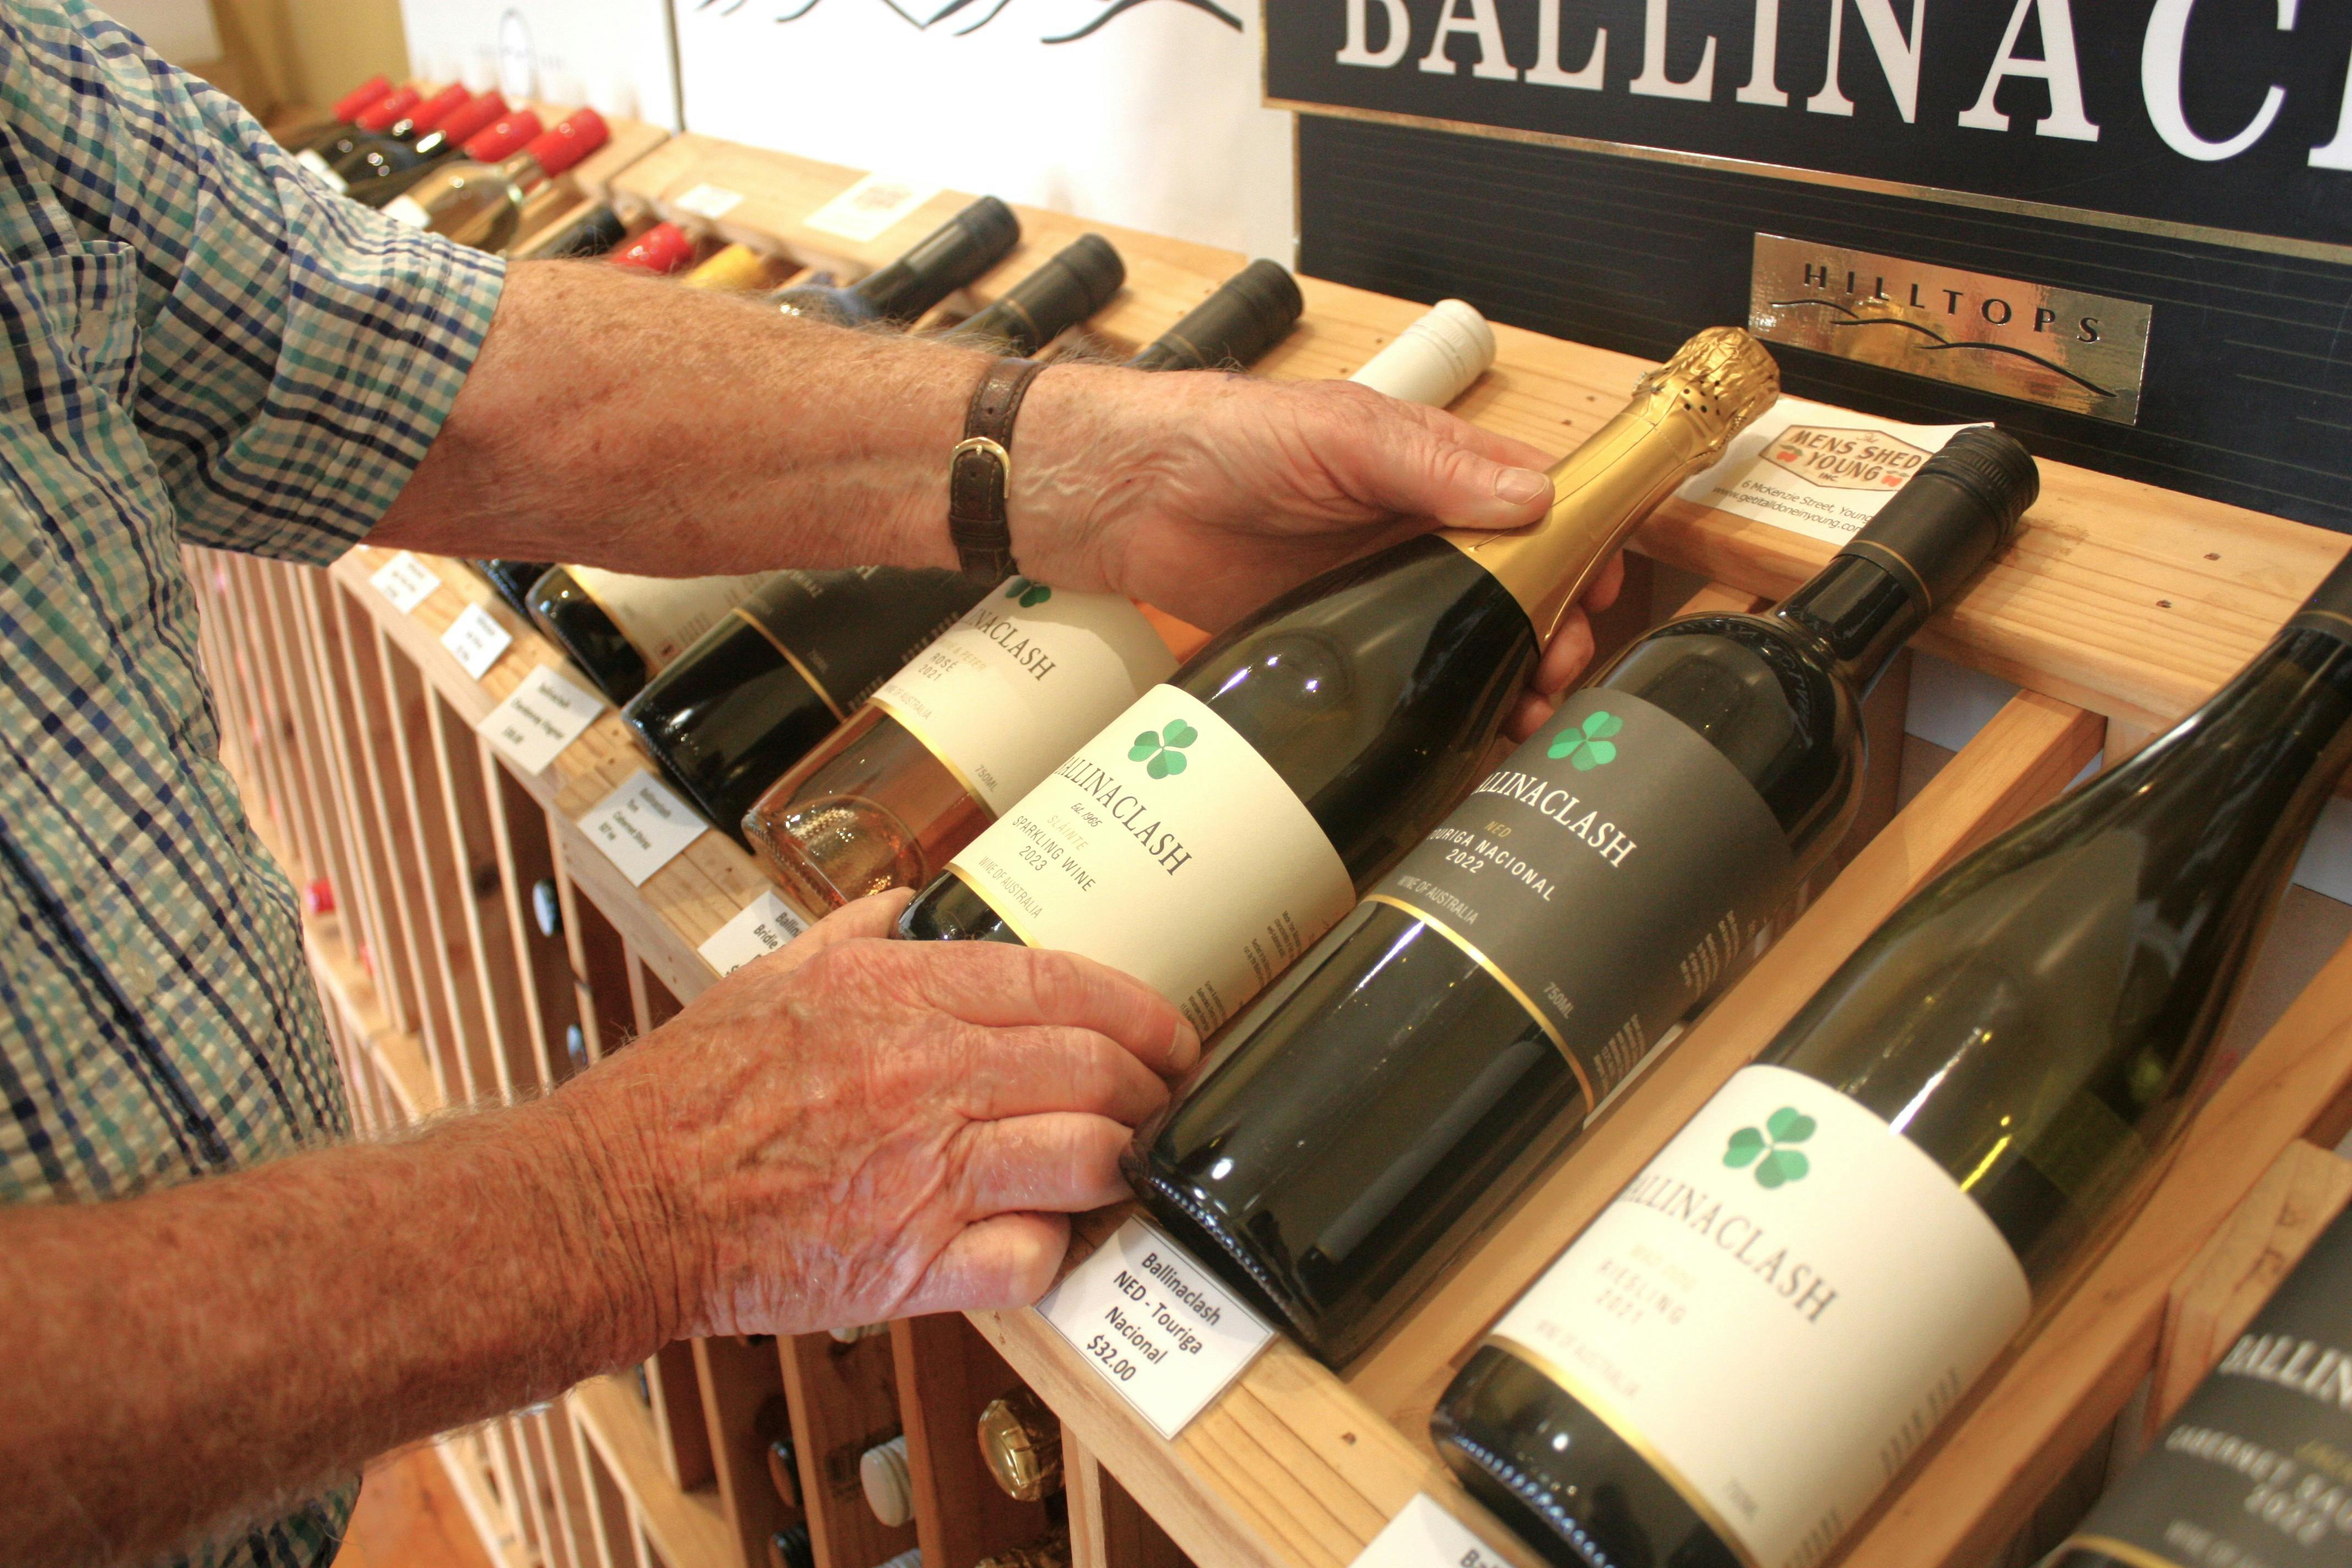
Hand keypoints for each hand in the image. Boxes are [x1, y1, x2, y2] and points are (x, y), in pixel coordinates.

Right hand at [563, 890, 1197, 1337]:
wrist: (618, 1200)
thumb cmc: (685, 1095)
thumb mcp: (774, 976)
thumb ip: (858, 932)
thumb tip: (915, 902)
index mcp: (895, 994)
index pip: (1062, 984)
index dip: (1140, 1010)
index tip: (1166, 1031)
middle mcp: (925, 1076)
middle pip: (1095, 1069)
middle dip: (1152, 1088)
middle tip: (1159, 1100)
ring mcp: (925, 1173)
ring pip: (1088, 1158)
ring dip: (1122, 1164)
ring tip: (1121, 1167)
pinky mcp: (910, 1265)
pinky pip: (1030, 1259)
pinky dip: (1054, 1251)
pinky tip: (1044, 1238)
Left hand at [1010, 364, 1623, 740]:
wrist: (1132, 498)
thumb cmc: (1232, 436)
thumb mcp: (1343, 433)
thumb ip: (1435, 466)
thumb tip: (1531, 501)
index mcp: (1436, 469)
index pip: (1541, 503)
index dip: (1584, 544)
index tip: (1604, 589)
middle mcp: (1421, 530)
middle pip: (1521, 585)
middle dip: (1554, 628)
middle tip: (1557, 668)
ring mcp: (1384, 590)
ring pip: (1471, 640)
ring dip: (1509, 677)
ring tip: (1525, 714)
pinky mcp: (1342, 642)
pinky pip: (1409, 681)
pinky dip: (1446, 709)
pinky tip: (1468, 737)